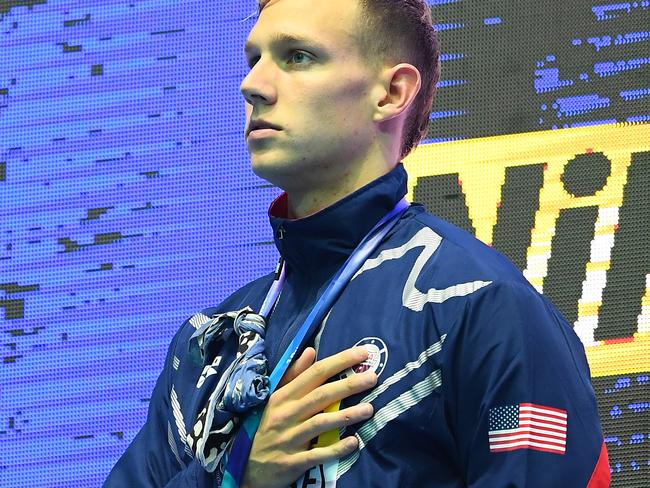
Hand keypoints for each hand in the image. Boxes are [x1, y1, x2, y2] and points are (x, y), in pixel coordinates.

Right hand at [241, 346, 376, 487]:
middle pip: (321, 395)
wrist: (246, 466)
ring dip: (346, 415)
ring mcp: (289, 439)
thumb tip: (311, 351)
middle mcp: (286, 414)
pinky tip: (354, 442)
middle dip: (348, 384)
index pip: (315, 373)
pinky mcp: (292, 462)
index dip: (339, 361)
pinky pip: (317, 454)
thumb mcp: (274, 398)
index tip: (362, 353)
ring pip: (320, 423)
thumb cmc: (265, 426)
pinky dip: (336, 449)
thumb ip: (293, 375)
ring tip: (370, 409)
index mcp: (283, 396)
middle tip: (373, 377)